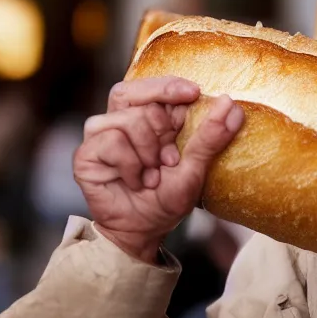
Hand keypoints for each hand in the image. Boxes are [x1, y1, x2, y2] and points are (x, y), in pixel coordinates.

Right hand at [73, 77, 244, 261]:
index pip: (154, 86)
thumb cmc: (166, 200)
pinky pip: (111, 141)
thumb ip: (210, 137)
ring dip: (148, 152)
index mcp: (148, 118)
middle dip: (160, 127)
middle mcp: (122, 121)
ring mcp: (102, 136)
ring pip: (127, 120)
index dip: (170, 86)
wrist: (142, 231)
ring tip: (152, 175)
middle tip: (169, 158)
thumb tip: (230, 104)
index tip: (193, 93)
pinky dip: (130, 164)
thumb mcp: (195, 168)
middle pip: (134, 94)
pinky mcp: (86, 154)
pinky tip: (136, 181)